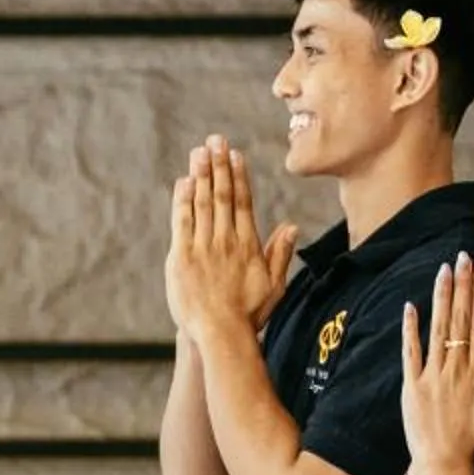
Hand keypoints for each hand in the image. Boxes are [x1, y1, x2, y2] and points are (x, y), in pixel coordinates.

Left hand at [163, 137, 296, 342]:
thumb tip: (291, 226)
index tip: (235, 155)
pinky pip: (182, 221)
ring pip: (203, 203)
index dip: (239, 176)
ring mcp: (203, 247)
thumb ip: (280, 253)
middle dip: (219, 165)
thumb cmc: (248, 314)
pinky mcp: (182, 256)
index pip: (243, 202)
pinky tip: (184, 181)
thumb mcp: (274, 285)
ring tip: (200, 152)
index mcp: (248, 244)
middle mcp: (226, 240)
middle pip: (223, 195)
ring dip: (201, 174)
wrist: (220, 334)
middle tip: (215, 140)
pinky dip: (183, 199)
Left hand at [401, 253, 473, 472]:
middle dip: (462, 286)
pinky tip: (411, 306)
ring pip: (438, 328)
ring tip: (443, 270)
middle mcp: (456, 368)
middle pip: (460, 319)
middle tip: (462, 257)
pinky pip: (411, 352)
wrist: (446, 464)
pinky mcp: (412, 386)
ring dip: (441, 297)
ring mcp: (433, 375)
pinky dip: (410, 328)